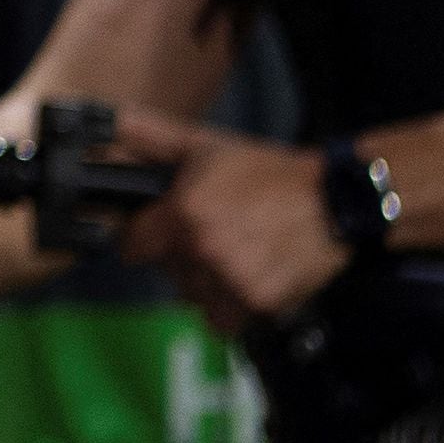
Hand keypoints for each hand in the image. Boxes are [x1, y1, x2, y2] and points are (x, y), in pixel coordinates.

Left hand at [126, 128, 348, 327]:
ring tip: (233, 256)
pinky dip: (230, 307)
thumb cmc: (267, 172)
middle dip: (180, 257)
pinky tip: (247, 279)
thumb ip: (152, 137)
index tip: (159, 231)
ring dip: (206, 284)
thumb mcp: (207, 145)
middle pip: (167, 271)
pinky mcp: (259, 304)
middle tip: (211, 236)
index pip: (132, 246)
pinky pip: (223, 320)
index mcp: (184, 213)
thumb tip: (109, 121)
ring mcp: (232, 281)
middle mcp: (203, 251)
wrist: (334, 199)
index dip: (142, 237)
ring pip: (194, 297)